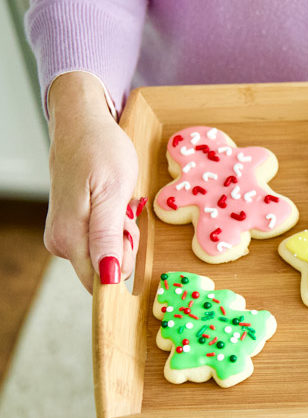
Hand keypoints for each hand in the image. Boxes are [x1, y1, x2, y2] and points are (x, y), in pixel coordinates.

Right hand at [44, 72, 140, 291]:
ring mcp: (64, 235)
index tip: (127, 234)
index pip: (98, 282)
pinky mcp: (72, 228)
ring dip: (122, 234)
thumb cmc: (100, 151)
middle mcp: (60, 241)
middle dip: (125, 246)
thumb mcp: (113, 193)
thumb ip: (107, 238)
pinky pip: (103, 241)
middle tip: (125, 212)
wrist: (83, 124)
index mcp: (69, 237)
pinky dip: (116, 226)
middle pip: (105, 269)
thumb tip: (106, 276)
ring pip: (106, 254)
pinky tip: (113, 205)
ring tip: (118, 204)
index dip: (122, 265)